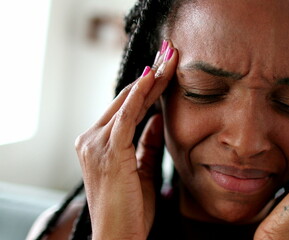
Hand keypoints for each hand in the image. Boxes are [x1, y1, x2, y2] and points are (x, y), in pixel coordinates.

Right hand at [75, 43, 177, 239]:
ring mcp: (95, 143)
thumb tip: (159, 118)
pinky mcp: (108, 150)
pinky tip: (154, 76)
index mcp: (97, 143)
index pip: (126, 106)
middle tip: (171, 53)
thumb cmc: (130, 209)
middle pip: (127, 98)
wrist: (119, 237)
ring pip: (128, 101)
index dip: (147, 87)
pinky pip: (127, 115)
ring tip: (170, 58)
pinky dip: (141, 94)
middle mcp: (91, 138)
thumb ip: (147, 142)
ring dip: (152, 78)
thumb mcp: (141, 168)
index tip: (166, 69)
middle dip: (152, 75)